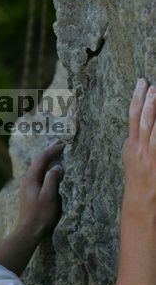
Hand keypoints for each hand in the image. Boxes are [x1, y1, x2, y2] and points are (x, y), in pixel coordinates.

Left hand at [18, 141, 64, 239]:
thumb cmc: (40, 215)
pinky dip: (45, 168)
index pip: (41, 159)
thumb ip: (52, 179)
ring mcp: (27, 187)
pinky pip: (38, 175)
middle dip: (49, 151)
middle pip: (38, 161)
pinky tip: (49, 170)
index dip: (52, 150)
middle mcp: (26, 181)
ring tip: (56, 152)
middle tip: (59, 143)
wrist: (28, 231)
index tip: (63, 144)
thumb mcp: (49, 196)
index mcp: (30, 179)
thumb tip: (57, 167)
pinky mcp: (30, 193)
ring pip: (38, 168)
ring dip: (47, 159)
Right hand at [122, 79, 155, 222]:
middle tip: (153, 86)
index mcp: (130, 145)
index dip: (136, 98)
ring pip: (153, 129)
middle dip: (148, 102)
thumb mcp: (130, 158)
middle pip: (142, 120)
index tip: (141, 83)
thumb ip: (134, 143)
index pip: (132, 117)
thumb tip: (135, 129)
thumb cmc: (137, 179)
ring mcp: (149, 156)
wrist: (140, 201)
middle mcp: (138, 149)